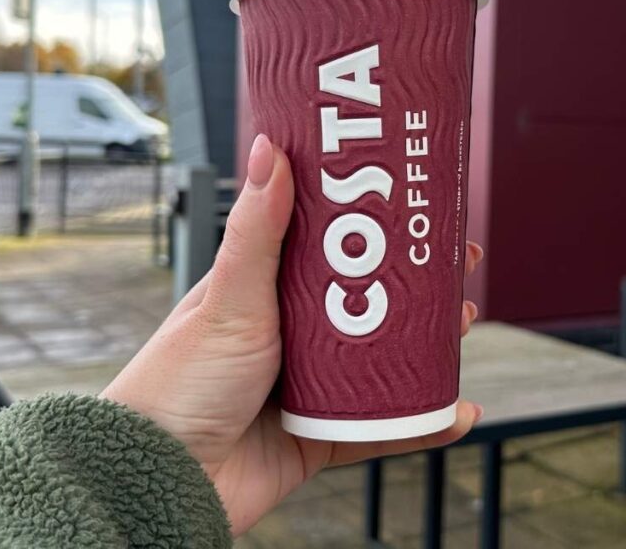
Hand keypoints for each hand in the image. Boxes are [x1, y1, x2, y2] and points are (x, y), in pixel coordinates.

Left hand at [101, 134, 483, 534]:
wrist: (160, 479)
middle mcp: (293, 333)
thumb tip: (271, 146)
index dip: (379, 224)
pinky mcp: (322, 435)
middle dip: (419, 282)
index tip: (421, 203)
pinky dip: (421, 422)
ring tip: (464, 323)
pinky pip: (384, 428)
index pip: (334, 244)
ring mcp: (311, 385)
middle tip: (459, 263)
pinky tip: (457, 412)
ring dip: (429, 344)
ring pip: (385, 359)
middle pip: (371, 299)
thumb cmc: (178, 381)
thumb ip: (256, 229)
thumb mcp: (229, 297)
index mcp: (268, 290)